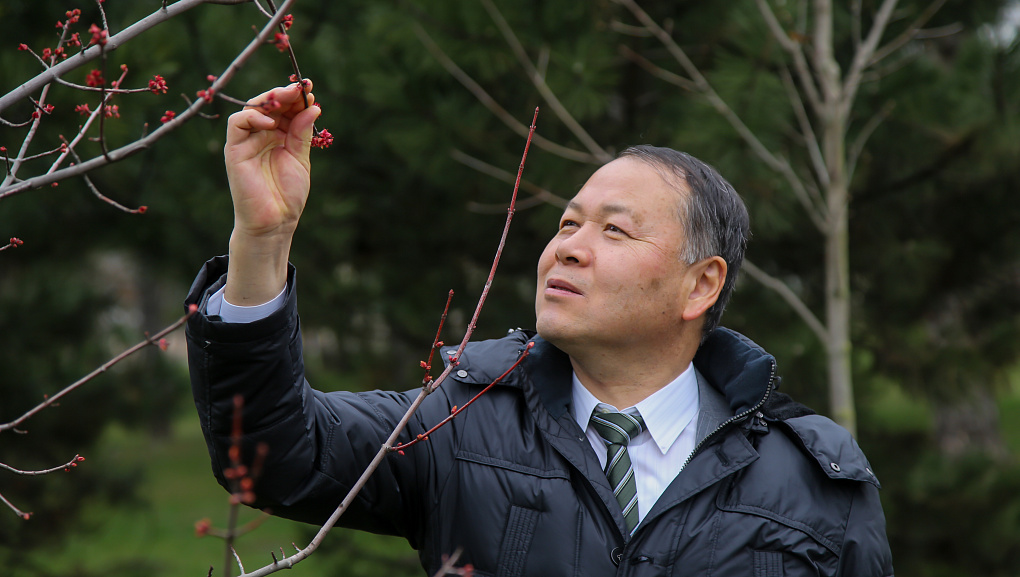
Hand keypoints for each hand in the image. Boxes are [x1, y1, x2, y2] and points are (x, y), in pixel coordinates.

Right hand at [225, 80, 319, 238]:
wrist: (275, 222)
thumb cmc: (287, 194)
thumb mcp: (300, 158)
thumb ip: (302, 132)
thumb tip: (313, 106)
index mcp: (278, 136)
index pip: (283, 109)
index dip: (295, 98)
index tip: (309, 89)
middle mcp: (260, 135)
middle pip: (268, 105)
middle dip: (284, 94)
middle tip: (300, 87)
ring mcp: (246, 142)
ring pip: (251, 109)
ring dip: (269, 100)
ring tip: (288, 98)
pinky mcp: (234, 151)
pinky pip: (237, 124)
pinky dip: (253, 117)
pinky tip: (271, 123)